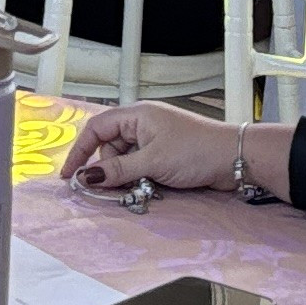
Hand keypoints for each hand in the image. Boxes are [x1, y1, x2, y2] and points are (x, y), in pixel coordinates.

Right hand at [64, 100, 268, 199]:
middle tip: (111, 189)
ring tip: (138, 187)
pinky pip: (140, 165)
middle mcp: (143, 123)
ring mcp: (155, 139)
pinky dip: (138, 177)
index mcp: (137, 115)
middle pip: (109, 146)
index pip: (97, 128)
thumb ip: (117, 170)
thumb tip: (87, 177)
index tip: (71, 175)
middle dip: (107, 168)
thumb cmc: (196, 151)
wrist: (234, 158)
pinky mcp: (165, 153)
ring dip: (125, 175)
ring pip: (125, 158)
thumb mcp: (152, 162)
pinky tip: (147, 187)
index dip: (81, 151)